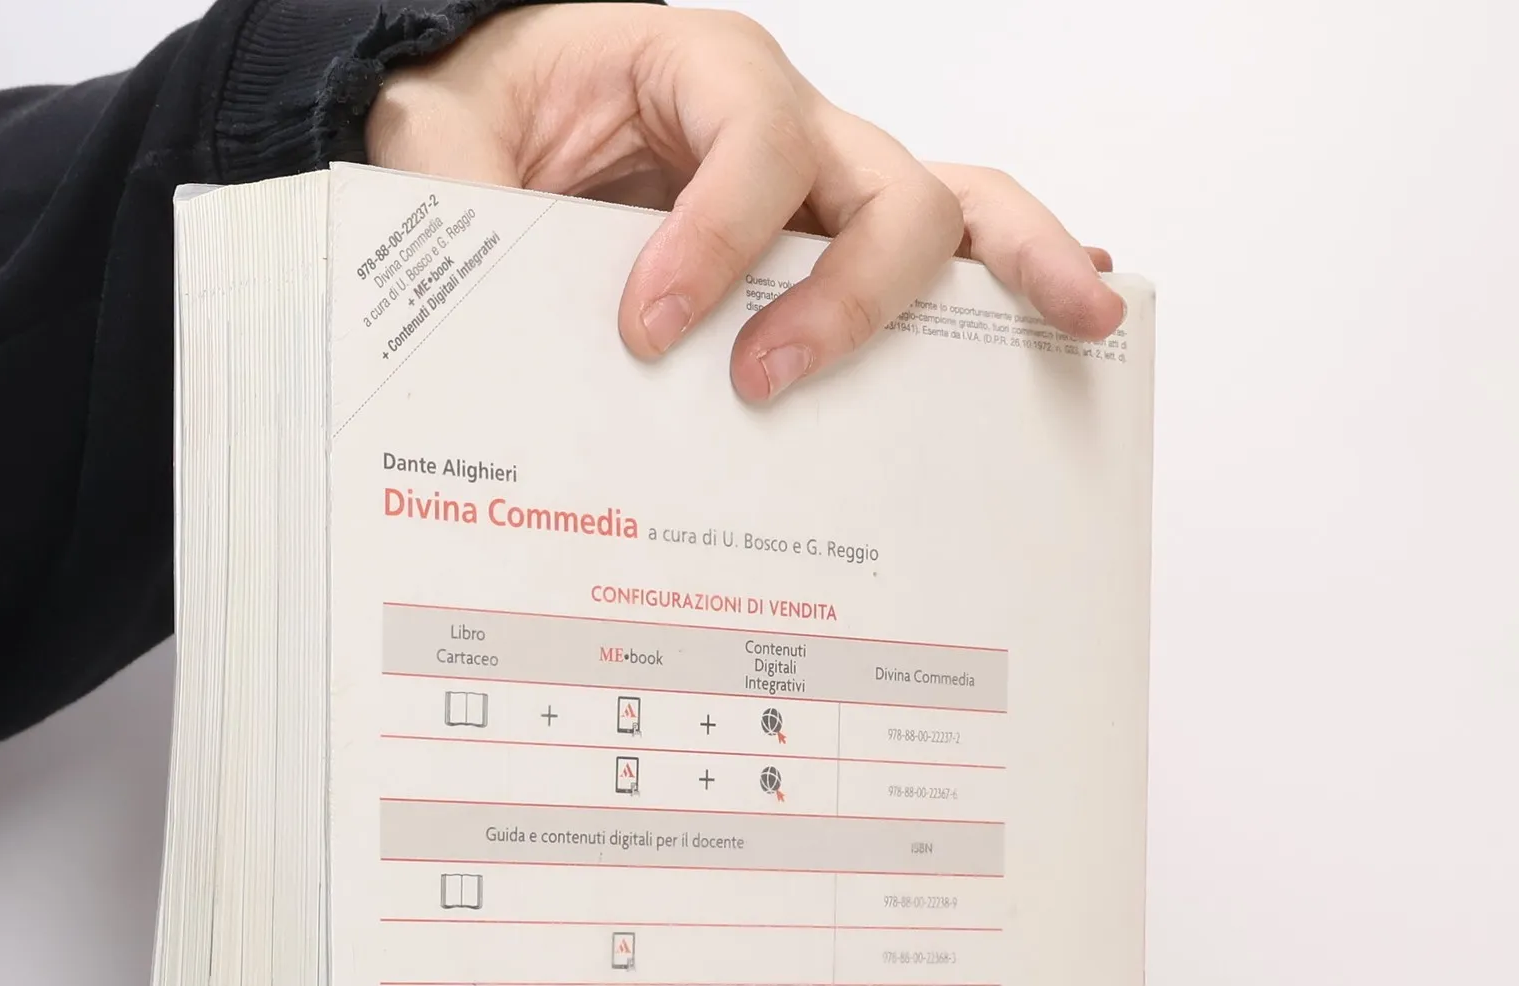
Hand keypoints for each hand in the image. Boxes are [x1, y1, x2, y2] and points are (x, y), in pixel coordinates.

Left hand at [366, 5, 1124, 402]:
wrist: (494, 129)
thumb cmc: (485, 121)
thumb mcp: (437, 149)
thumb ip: (455, 198)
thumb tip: (479, 293)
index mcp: (692, 70)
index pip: (748, 135)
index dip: (716, 234)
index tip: (650, 329)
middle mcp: (781, 124)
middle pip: (878, 183)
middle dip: (842, 294)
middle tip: (762, 382)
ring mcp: (821, 190)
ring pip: (943, 209)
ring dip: (1016, 264)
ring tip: (1082, 315)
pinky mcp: (827, 252)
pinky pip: (940, 252)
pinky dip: (1008, 279)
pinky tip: (1070, 314)